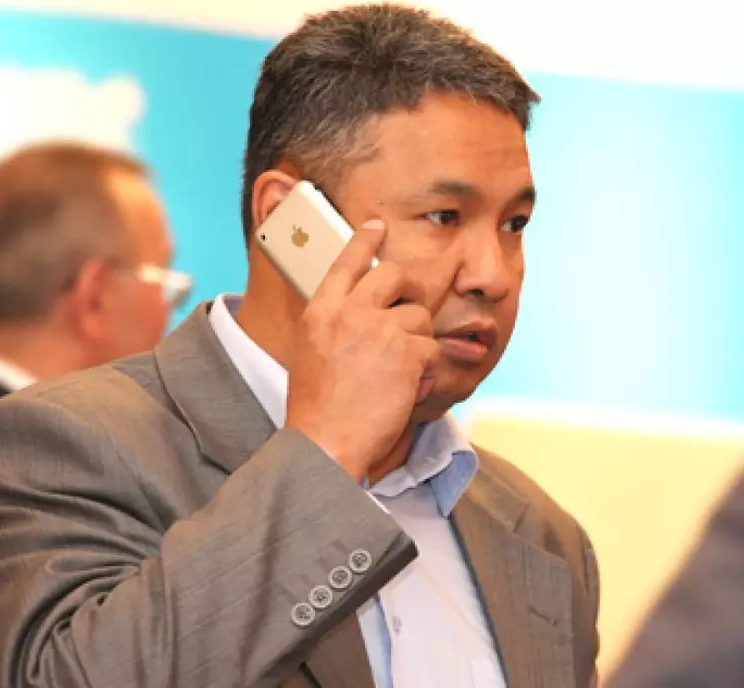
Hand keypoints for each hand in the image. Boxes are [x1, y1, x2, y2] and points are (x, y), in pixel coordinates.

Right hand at [285, 220, 438, 479]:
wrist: (326, 442)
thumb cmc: (318, 408)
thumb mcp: (312, 352)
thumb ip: (336, 324)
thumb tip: (363, 310)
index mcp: (321, 311)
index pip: (345, 262)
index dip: (364, 241)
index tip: (377, 226)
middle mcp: (350, 312)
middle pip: (394, 275)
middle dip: (410, 288)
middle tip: (412, 305)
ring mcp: (380, 328)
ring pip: (419, 317)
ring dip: (417, 343)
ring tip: (397, 374)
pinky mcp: (407, 351)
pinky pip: (431, 348)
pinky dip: (425, 371)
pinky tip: (405, 390)